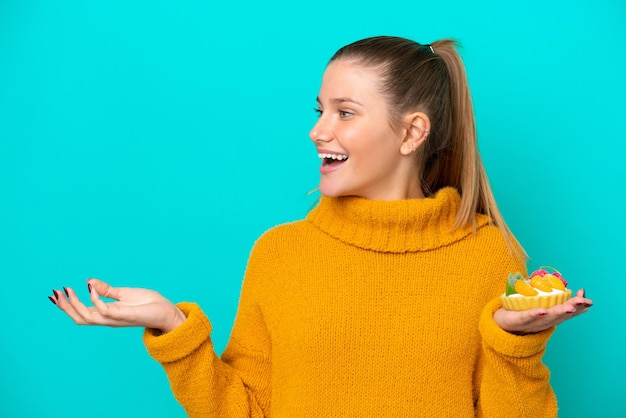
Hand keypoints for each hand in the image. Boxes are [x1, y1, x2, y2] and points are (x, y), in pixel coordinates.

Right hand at [49, 279, 186, 332]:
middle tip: (55, 293)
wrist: (167, 311)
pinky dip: (95, 299)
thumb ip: (107, 290)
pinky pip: (104, 311)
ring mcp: (116, 318)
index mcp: (108, 314)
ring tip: (68, 290)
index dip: (68, 305)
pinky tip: (91, 288)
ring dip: (75, 304)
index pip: (82, 313)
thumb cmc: (149, 304)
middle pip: (80, 318)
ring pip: (87, 317)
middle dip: (65, 306)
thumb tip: (89, 281)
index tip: (57, 292)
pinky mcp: (125, 315)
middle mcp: (109, 319)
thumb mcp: (125, 294)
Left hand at [494, 289, 591, 334]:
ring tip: (570, 307)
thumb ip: (550, 298)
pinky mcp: (519, 320)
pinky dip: (536, 314)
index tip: (588, 300)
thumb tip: (561, 285)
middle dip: (575, 308)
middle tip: (587, 302)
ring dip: (560, 311)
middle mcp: (544, 321)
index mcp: (550, 317)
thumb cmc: (523, 313)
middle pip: (561, 314)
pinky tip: (543, 310)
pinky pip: (528, 316)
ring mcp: (533, 322)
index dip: (579, 306)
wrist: (501, 325)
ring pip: (548, 317)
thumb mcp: (540, 306)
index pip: (567, 312)